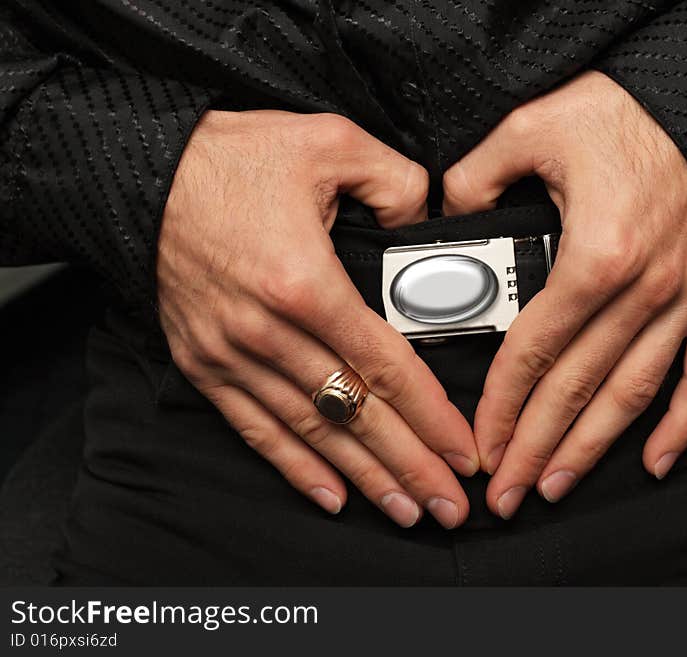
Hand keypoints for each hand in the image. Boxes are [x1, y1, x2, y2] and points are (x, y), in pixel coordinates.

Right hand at [158, 110, 476, 528]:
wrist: (138, 171)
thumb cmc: (228, 159)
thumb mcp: (330, 141)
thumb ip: (396, 183)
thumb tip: (425, 223)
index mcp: (302, 282)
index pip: (382, 366)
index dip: (429, 415)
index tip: (462, 450)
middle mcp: (266, 331)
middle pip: (353, 413)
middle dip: (408, 465)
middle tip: (448, 505)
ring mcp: (231, 354)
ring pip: (310, 431)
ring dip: (361, 476)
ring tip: (403, 509)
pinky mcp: (205, 363)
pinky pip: (254, 427)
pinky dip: (293, 465)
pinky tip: (329, 494)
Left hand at [443, 72, 686, 517]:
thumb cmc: (619, 111)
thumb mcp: (529, 127)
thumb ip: (474, 179)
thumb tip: (446, 218)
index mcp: (595, 254)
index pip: (534, 353)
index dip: (501, 407)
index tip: (480, 444)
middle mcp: (646, 288)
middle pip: (577, 387)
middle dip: (534, 446)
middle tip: (505, 492)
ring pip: (633, 394)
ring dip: (592, 448)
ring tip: (555, 484)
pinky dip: (684, 422)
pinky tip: (656, 461)